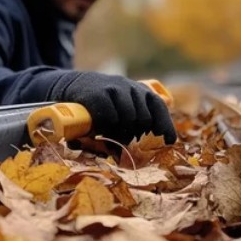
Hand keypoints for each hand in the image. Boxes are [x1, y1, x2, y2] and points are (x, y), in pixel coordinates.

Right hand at [54, 72, 175, 143]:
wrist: (71, 85)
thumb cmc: (98, 104)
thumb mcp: (117, 109)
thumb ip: (127, 127)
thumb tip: (124, 156)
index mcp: (139, 90)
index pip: (158, 106)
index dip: (165, 125)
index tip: (169, 141)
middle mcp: (130, 87)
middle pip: (143, 118)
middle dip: (136, 133)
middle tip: (123, 138)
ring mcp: (115, 88)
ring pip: (128, 118)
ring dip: (119, 131)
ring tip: (108, 133)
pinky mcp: (98, 94)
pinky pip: (110, 116)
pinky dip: (106, 126)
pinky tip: (99, 127)